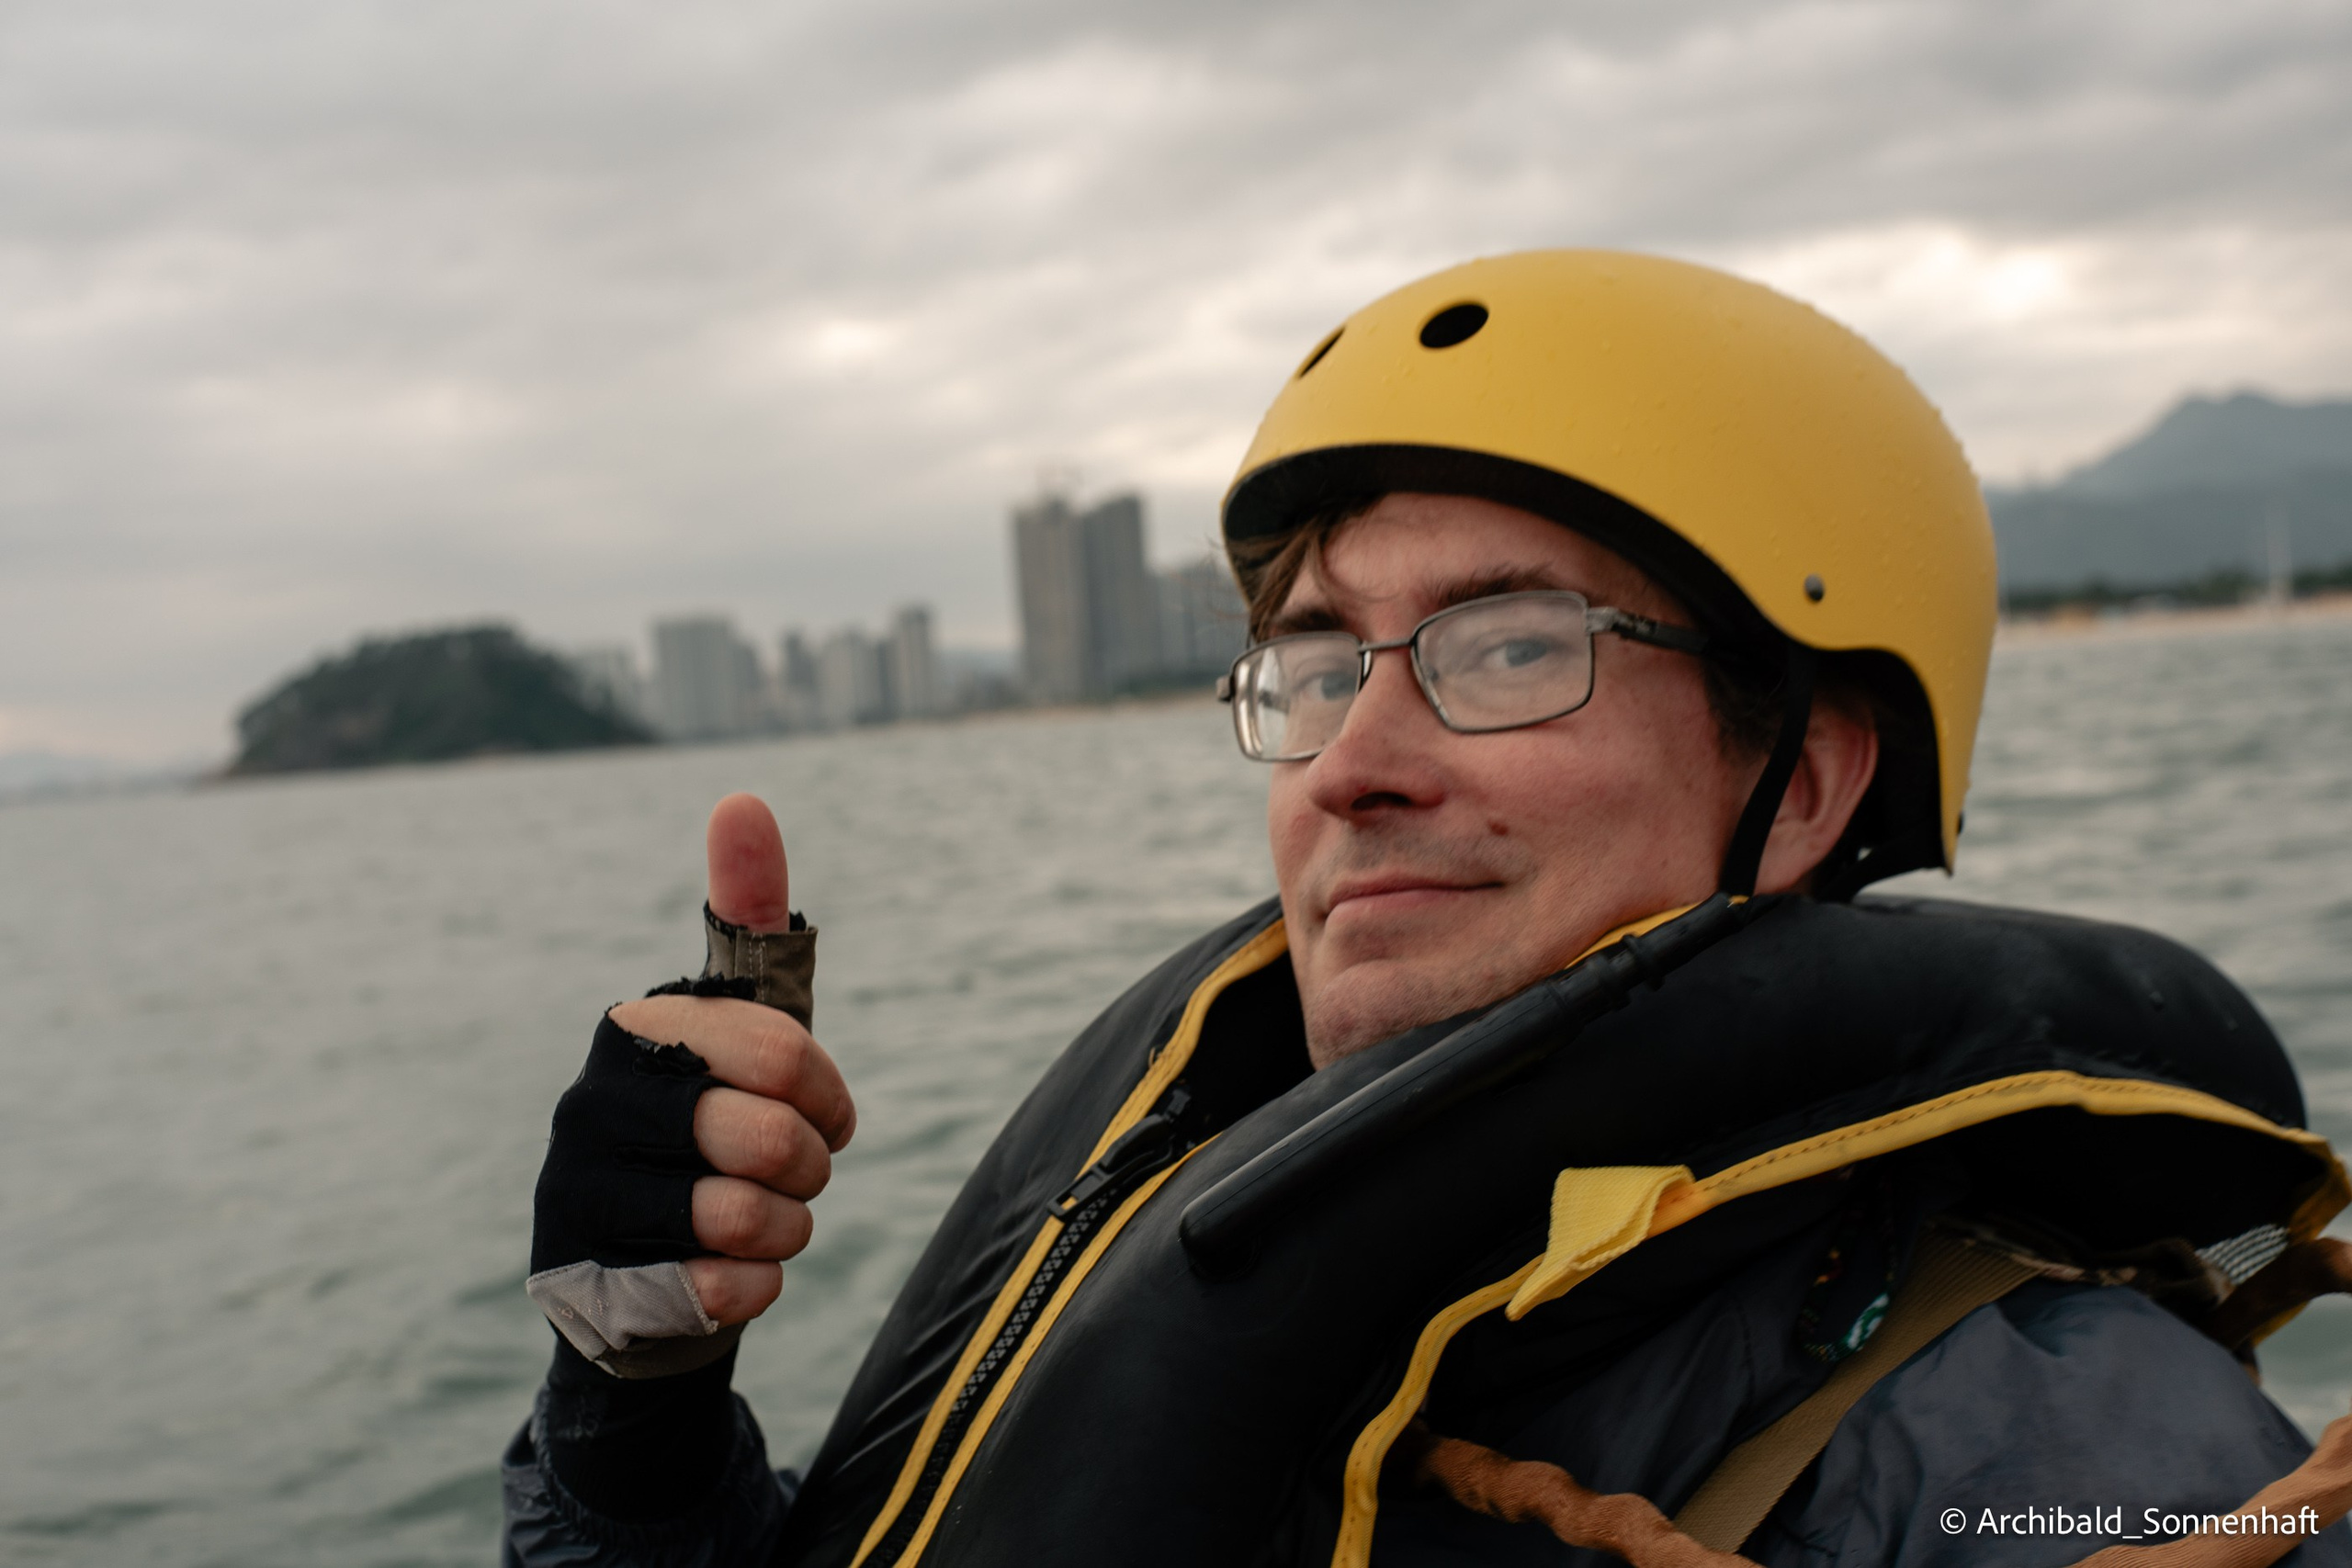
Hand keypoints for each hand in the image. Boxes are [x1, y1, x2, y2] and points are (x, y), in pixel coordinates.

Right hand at [607, 793, 856, 1326]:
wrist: (650, 1273)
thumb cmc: (715, 1128)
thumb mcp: (743, 1028)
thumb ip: (749, 916)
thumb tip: (742, 799)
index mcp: (633, 1033)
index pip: (782, 1053)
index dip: (828, 1097)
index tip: (823, 1113)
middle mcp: (585, 1106)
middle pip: (768, 1141)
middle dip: (810, 1169)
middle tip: (791, 1175)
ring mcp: (574, 1197)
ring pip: (746, 1219)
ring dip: (787, 1231)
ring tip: (762, 1223)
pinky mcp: (585, 1286)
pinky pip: (725, 1290)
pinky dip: (756, 1287)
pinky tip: (727, 1273)